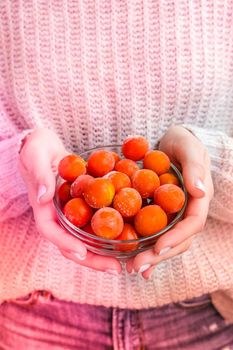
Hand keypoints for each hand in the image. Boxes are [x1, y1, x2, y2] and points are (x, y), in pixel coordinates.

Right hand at [19, 128, 121, 274]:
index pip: (51, 231)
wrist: (46, 146)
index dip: (65, 243)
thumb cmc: (37, 148)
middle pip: (72, 244)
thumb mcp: (35, 156)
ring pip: (86, 239)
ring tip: (126, 262)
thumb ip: (39, 175)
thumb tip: (44, 197)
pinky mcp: (84, 207)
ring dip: (104, 253)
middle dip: (92, 259)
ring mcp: (71, 214)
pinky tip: (128, 237)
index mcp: (43, 208)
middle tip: (115, 269)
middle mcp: (58, 216)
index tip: (82, 252)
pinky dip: (110, 232)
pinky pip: (96, 223)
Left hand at [126, 125, 213, 278]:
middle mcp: (188, 211)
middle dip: (159, 256)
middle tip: (136, 267)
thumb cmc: (184, 142)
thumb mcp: (190, 149)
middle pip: (179, 240)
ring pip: (167, 241)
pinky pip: (155, 233)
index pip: (193, 224)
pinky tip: (131, 258)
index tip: (158, 248)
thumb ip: (195, 168)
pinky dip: (145, 247)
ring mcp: (175, 214)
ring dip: (150, 257)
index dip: (178, 238)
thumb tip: (200, 193)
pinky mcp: (162, 213)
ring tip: (131, 268)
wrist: (173, 142)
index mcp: (200, 199)